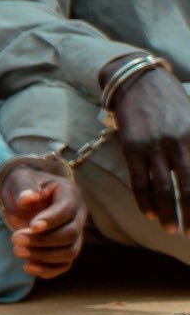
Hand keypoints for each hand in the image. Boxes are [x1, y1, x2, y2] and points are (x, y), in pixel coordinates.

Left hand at [0, 166, 85, 278]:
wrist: (24, 198)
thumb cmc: (24, 186)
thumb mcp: (20, 181)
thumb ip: (23, 188)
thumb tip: (27, 199)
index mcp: (70, 194)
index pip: (67, 210)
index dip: (51, 221)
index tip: (30, 226)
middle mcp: (77, 215)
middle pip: (70, 234)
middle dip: (42, 240)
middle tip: (15, 238)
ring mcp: (74, 234)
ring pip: (69, 252)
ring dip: (42, 256)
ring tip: (17, 250)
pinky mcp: (65, 248)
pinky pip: (63, 265)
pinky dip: (47, 270)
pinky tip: (27, 267)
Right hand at [106, 60, 189, 231]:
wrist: (138, 82)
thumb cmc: (171, 101)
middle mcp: (176, 142)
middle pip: (185, 187)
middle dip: (189, 213)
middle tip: (188, 232)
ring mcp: (152, 146)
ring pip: (161, 188)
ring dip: (166, 212)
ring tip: (171, 228)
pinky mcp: (131, 149)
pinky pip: (139, 181)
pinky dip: (144, 201)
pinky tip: (150, 214)